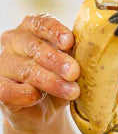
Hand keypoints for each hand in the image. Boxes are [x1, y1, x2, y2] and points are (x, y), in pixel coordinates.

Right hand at [0, 15, 79, 132]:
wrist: (44, 110)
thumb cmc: (60, 79)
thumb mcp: (70, 65)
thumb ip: (75, 57)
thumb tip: (92, 55)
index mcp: (31, 28)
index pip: (40, 23)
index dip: (54, 31)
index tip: (69, 41)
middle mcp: (13, 41)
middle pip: (33, 47)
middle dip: (57, 60)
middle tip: (74, 72)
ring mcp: (3, 64)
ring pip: (25, 70)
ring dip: (50, 81)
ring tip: (71, 91)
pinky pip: (8, 90)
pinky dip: (24, 93)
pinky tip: (36, 96)